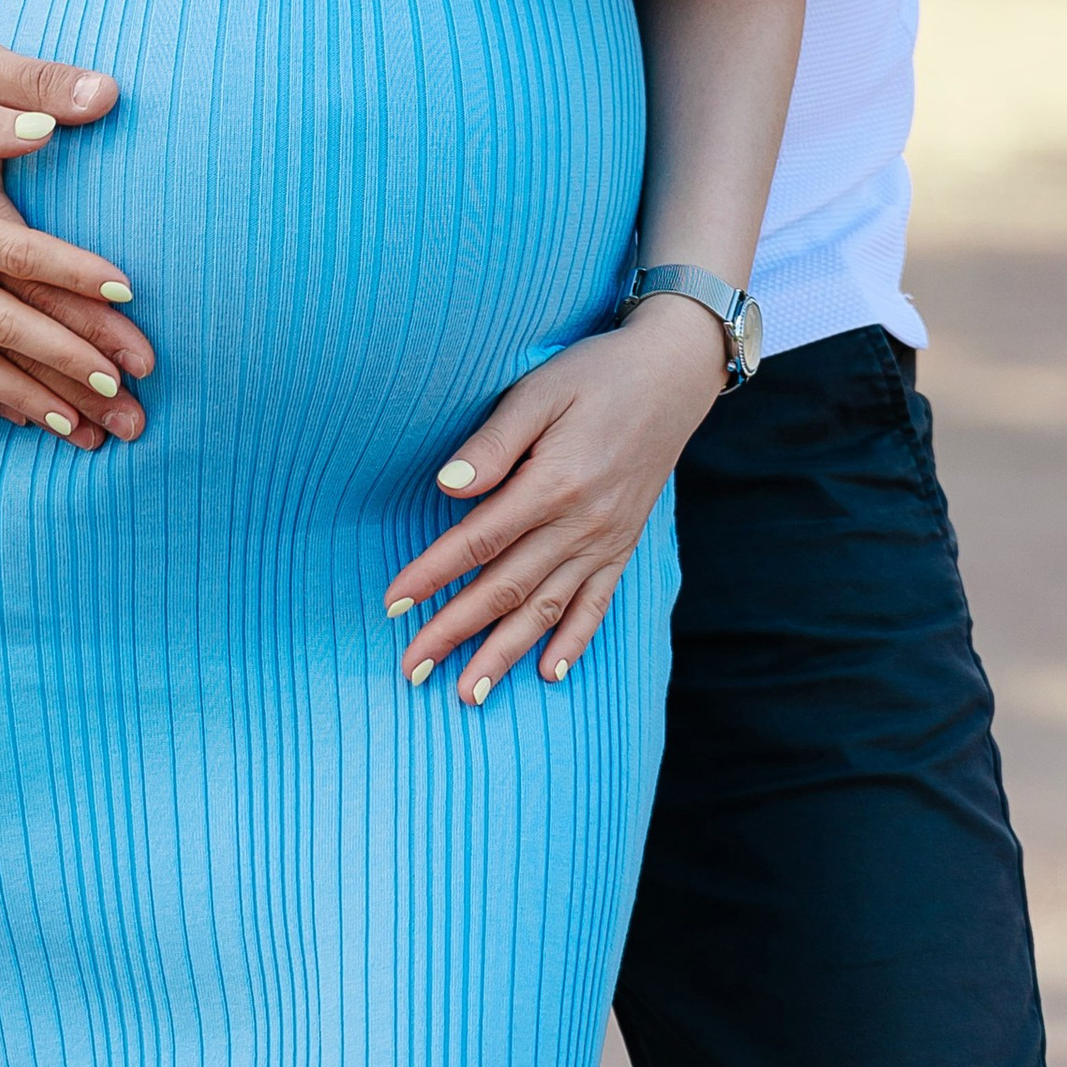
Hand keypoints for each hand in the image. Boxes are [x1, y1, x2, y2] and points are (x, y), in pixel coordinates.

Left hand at [382, 298, 727, 698]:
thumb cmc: (596, 373)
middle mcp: (581, 524)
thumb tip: (446, 487)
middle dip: (455, 632)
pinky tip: (549, 672)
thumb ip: (493, 442)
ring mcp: (606, 540)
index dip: (432, 575)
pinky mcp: (623, 545)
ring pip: (547, 610)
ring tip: (469, 693)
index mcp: (553, 483)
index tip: (393, 604)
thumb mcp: (540, 390)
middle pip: (506, 589)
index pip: (478, 541)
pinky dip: (573, 641)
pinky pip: (597, 604)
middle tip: (412, 669)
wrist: (673, 374)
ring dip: (505, 654)